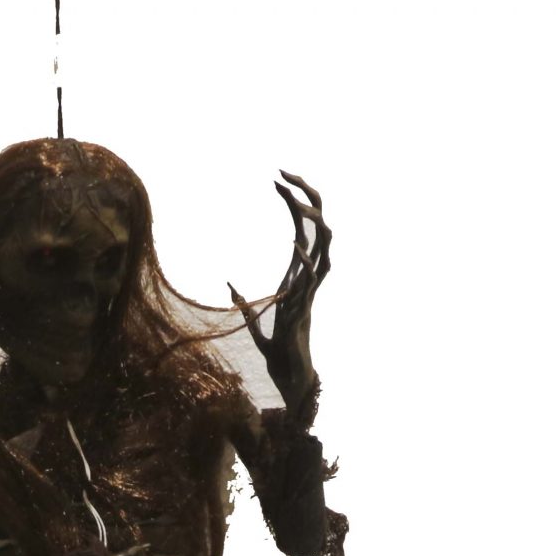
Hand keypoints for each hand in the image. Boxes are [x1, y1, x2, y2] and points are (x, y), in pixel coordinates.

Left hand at [227, 171, 331, 428]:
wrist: (290, 381)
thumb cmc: (278, 355)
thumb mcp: (255, 324)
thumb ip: (245, 303)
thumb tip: (230, 285)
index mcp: (299, 276)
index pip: (301, 228)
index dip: (292, 201)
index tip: (276, 179)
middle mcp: (310, 279)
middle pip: (318, 227)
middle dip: (307, 196)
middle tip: (286, 173)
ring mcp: (310, 292)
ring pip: (325, 246)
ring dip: (313, 222)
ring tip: (297, 201)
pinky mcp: (306, 309)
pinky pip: (313, 279)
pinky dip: (306, 260)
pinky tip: (295, 244)